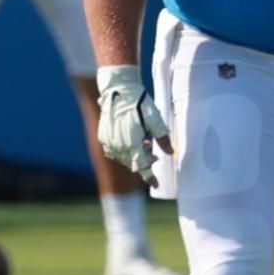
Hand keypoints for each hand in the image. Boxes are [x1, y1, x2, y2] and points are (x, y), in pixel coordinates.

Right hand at [96, 65, 170, 182]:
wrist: (117, 90)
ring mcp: (109, 141)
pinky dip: (123, 151)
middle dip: (144, 162)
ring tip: (142, 142)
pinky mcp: (103, 136)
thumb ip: (162, 138)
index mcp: (132, 142)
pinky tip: (130, 141)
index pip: (142, 166)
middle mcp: (119, 145)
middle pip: (133, 163)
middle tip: (153, 154)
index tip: (156, 184)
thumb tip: (170, 152)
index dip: (149, 177)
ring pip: (123, 158)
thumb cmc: (138, 103)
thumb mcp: (155, 119)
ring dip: (133, 155)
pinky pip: (113, 151)